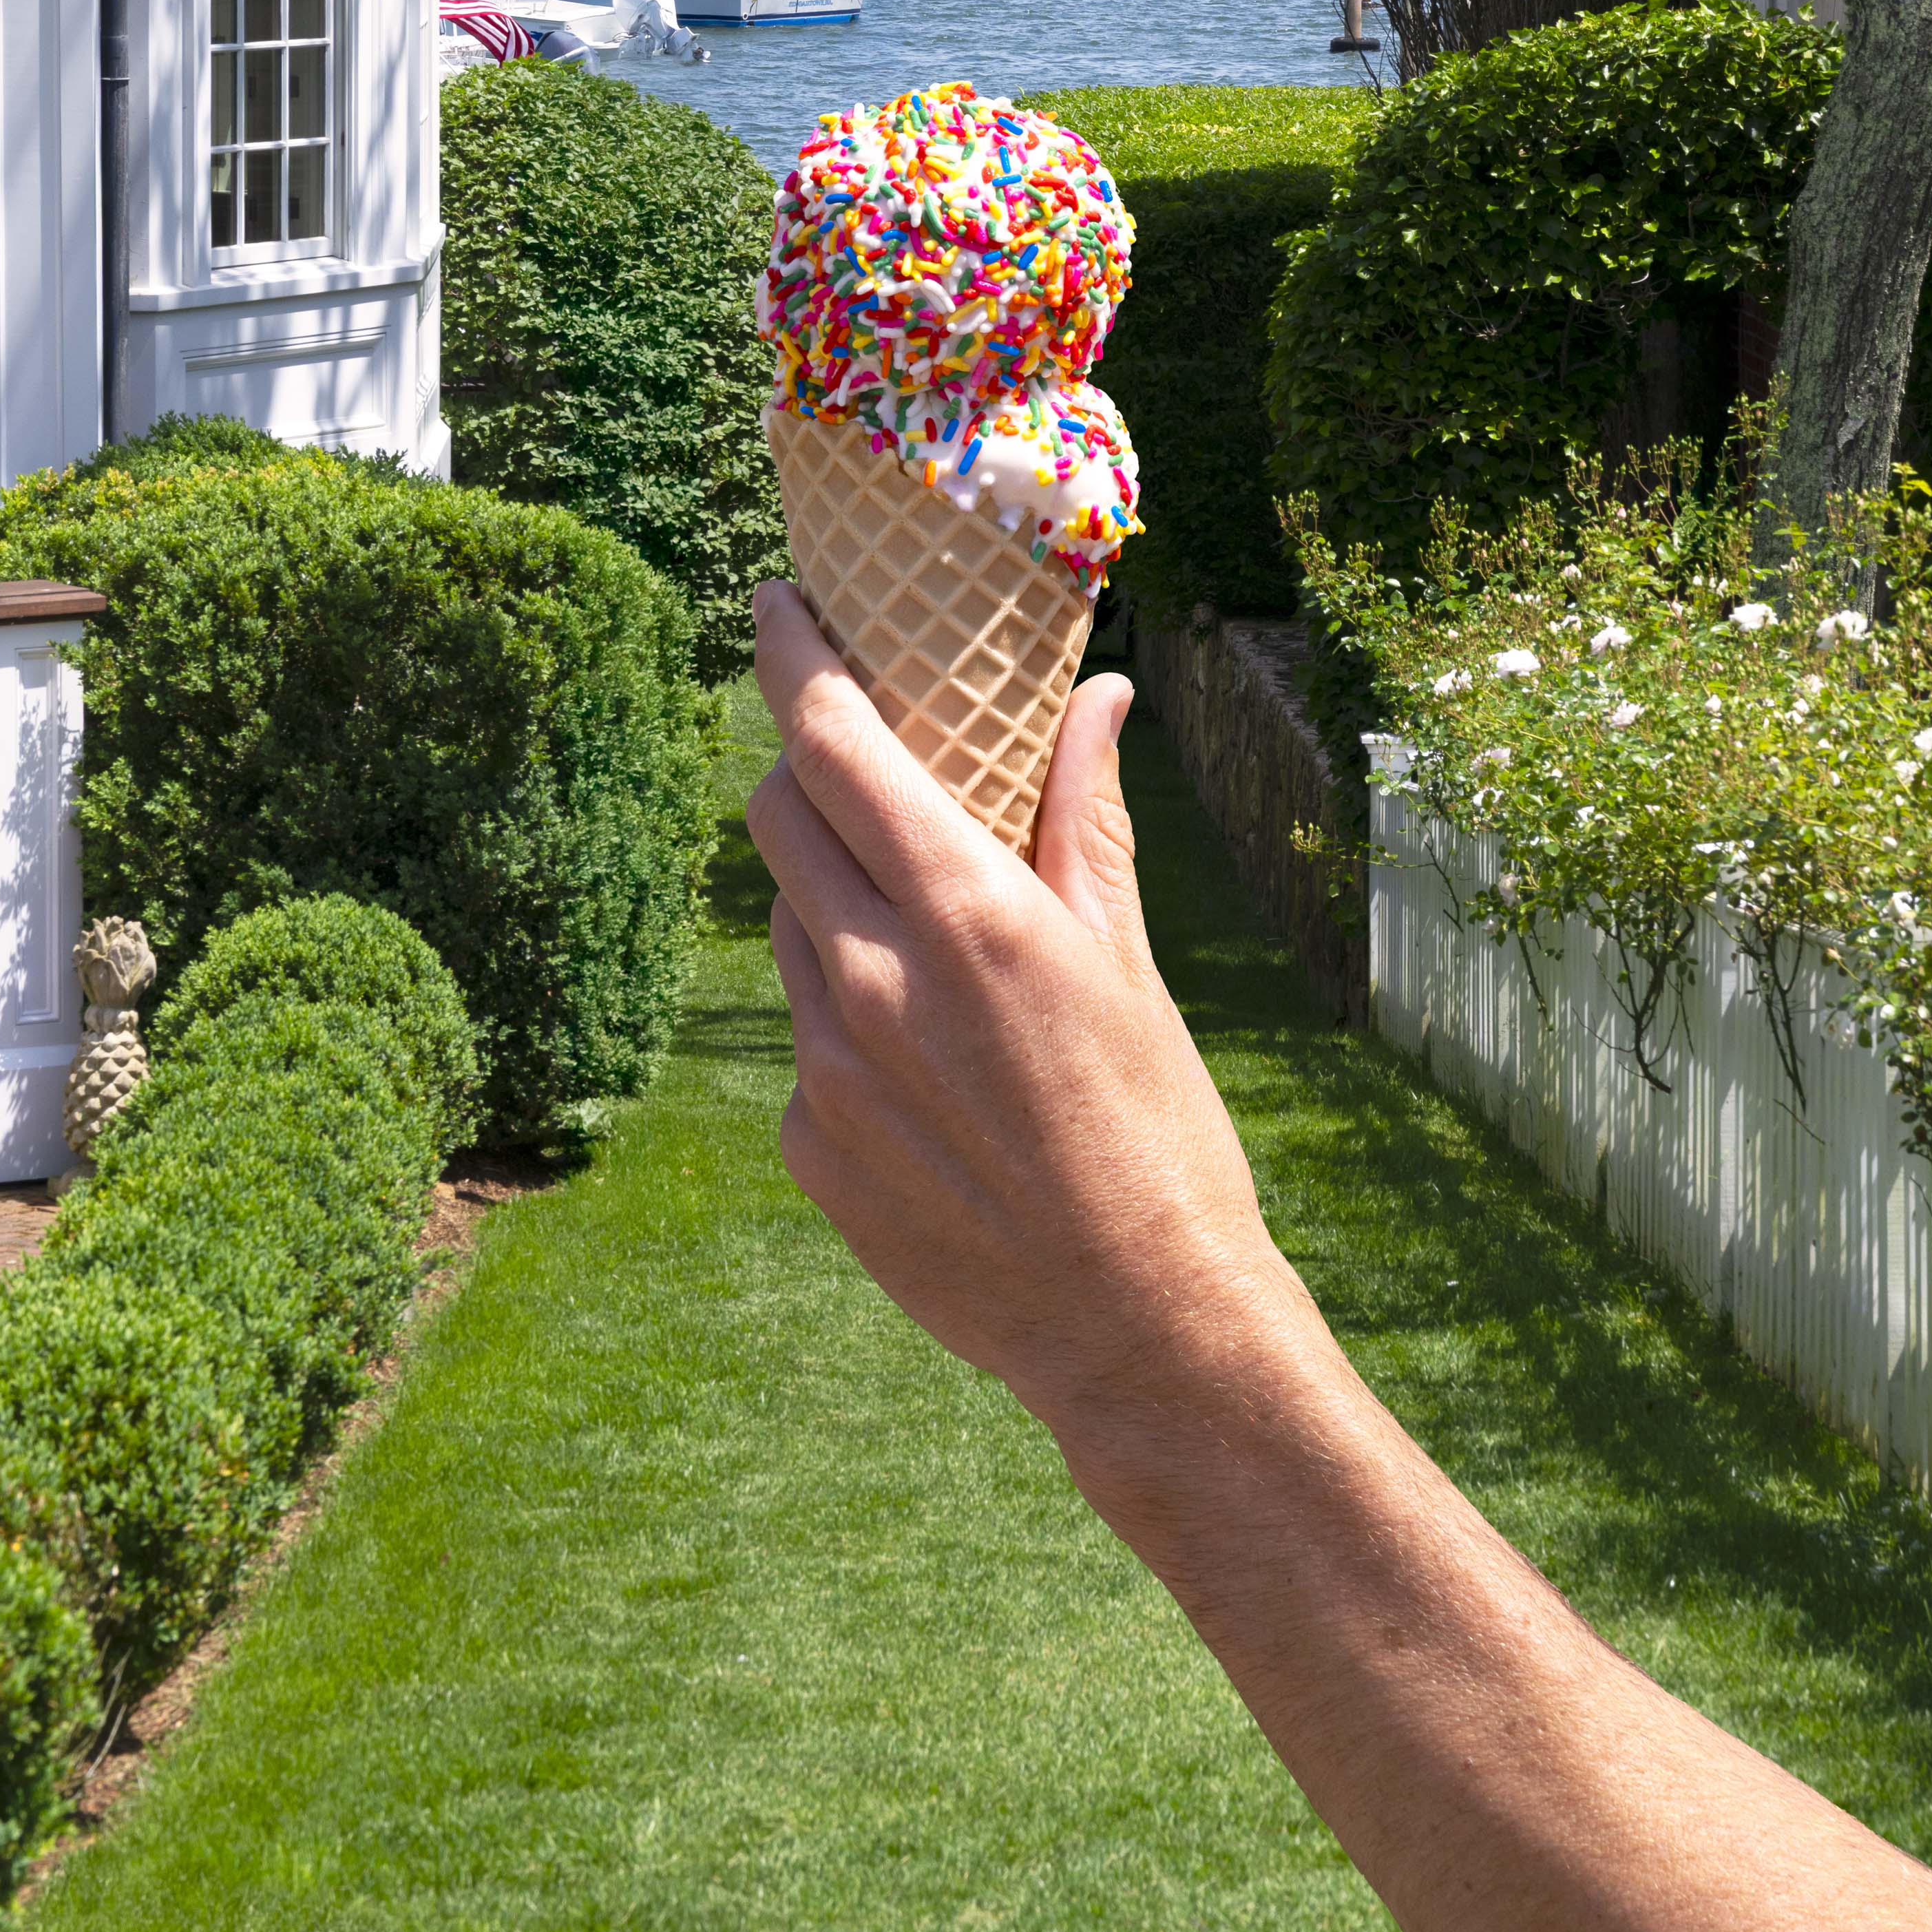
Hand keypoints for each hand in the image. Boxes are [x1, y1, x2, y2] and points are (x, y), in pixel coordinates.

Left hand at [748, 579, 1304, 1440]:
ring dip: (833, 903)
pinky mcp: (807, 1148)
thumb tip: (1096, 692)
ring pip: (786, 927)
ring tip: (928, 949)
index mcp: (965, 914)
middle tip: (859, 770)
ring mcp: (824, 1070)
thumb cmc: (1156, 1129)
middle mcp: (873, 981)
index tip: (775, 604)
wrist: (1139, 1327)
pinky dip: (845, 1017)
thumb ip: (1085, 815)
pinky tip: (929, 1069)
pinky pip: (800, 1039)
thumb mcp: (1126, 958)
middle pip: (774, 815)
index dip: (791, 655)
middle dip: (806, 770)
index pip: (831, 740)